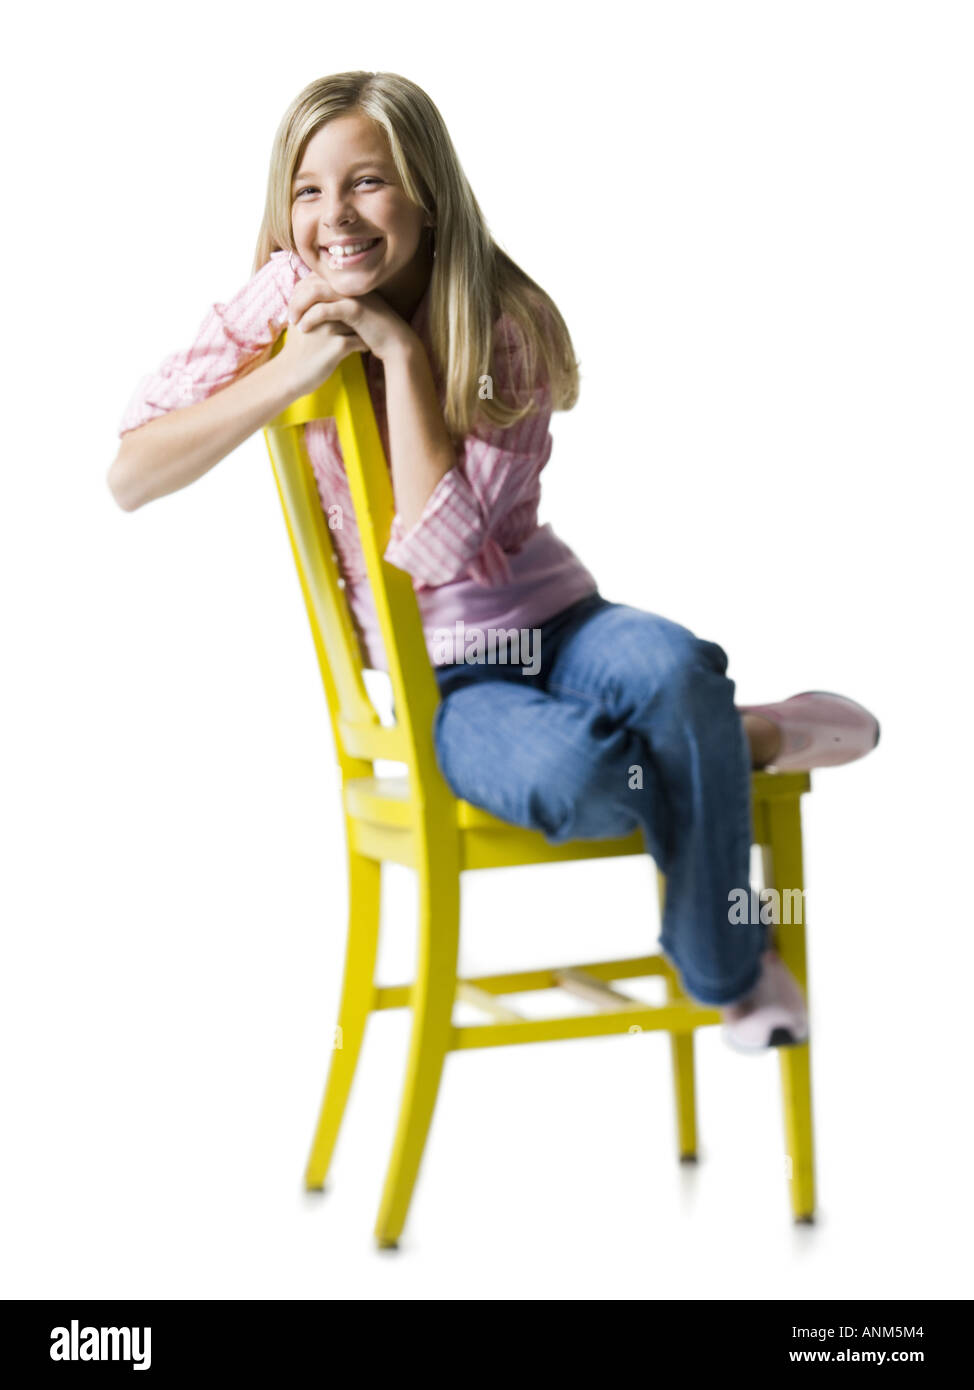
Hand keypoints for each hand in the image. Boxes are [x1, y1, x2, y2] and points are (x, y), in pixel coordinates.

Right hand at [275, 276, 366, 397]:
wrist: (289, 374)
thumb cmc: (297, 348)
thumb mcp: (299, 320)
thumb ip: (310, 305)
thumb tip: (328, 294)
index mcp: (311, 303)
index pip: (338, 292)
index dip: (350, 302)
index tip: (356, 312)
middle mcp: (321, 313)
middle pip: (351, 304)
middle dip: (363, 312)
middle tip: (370, 321)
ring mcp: (330, 329)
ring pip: (359, 322)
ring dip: (366, 330)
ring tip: (369, 336)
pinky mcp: (338, 346)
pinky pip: (361, 341)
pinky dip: (365, 345)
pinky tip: (365, 348)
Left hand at [287, 275, 415, 362]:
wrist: (396, 343)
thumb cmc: (373, 332)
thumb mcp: (353, 316)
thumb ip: (337, 307)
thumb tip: (316, 308)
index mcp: (345, 285)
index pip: (313, 279)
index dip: (298, 293)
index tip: (291, 309)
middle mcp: (347, 285)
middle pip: (310, 282)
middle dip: (295, 298)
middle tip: (289, 317)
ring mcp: (351, 295)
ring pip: (314, 292)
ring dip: (299, 306)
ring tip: (293, 322)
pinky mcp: (355, 309)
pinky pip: (326, 309)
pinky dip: (311, 318)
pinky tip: (304, 328)